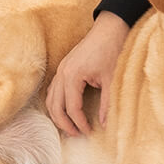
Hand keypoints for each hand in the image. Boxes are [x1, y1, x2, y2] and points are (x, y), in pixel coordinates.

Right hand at [46, 11, 129, 135]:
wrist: (110, 28)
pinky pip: (53, 90)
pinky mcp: (64, 67)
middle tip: (77, 135)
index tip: (89, 132)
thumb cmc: (112, 50)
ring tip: (70, 127)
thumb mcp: (112, 80)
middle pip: (55, 106)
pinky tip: (66, 111)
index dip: (79, 123)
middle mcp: (62, 73)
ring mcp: (61, 69)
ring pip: (51, 99)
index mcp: (72, 76)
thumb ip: (107, 104)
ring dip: (58, 115)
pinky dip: (56, 103)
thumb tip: (105, 124)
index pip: (72, 108)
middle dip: (64, 123)